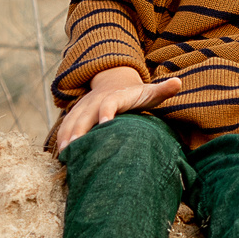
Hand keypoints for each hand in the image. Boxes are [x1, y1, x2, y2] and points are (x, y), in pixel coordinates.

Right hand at [53, 66, 186, 152]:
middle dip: (79, 131)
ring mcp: (84, 107)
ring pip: (71, 121)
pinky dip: (61, 138)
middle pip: (85, 115)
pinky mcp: (76, 114)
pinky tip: (60, 156)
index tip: (105, 124)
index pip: (109, 103)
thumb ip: (162, 90)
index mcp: (116, 97)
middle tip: (75, 149)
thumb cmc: (136, 93)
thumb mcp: (149, 91)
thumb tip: (178, 82)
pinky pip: (65, 125)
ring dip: (67, 136)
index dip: (107, 112)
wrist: (115, 80)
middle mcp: (96, 101)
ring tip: (65, 155)